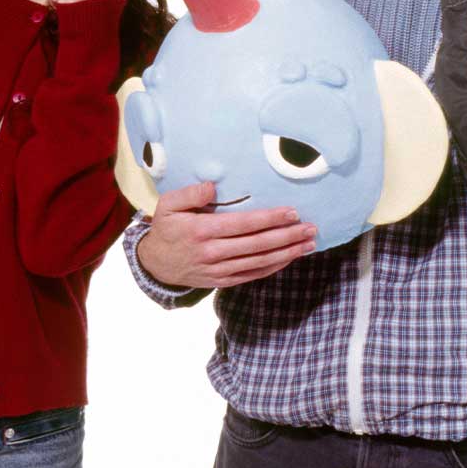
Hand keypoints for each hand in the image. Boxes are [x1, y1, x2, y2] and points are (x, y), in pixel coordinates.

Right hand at [136, 180, 317, 289]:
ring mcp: (219, 270)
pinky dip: (274, 267)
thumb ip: (190, 193)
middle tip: (310, 228)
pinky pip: (253, 274)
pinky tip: (290, 258)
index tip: (292, 212)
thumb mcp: (168, 205)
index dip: (270, 219)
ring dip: (287, 253)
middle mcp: (213, 252)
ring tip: (308, 243)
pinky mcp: (223, 281)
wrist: (155, 264)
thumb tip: (213, 186)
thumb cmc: (166, 229)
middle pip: (258, 244)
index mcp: (202, 231)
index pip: (244, 224)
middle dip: (287, 236)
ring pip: (260, 262)